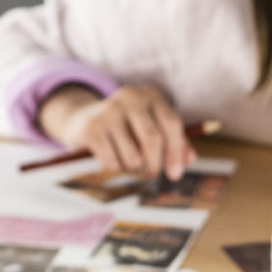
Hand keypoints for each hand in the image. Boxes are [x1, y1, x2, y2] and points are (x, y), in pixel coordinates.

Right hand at [37, 84, 194, 177]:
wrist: (82, 120)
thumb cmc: (126, 129)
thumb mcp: (151, 129)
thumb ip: (174, 143)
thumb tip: (189, 160)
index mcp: (151, 96)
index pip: (172, 124)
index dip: (176, 152)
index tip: (175, 174)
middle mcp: (130, 98)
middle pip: (153, 139)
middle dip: (155, 164)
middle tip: (153, 175)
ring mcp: (109, 111)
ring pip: (133, 156)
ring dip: (133, 169)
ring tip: (127, 162)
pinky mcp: (92, 128)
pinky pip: (112, 163)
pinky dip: (115, 170)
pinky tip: (111, 160)